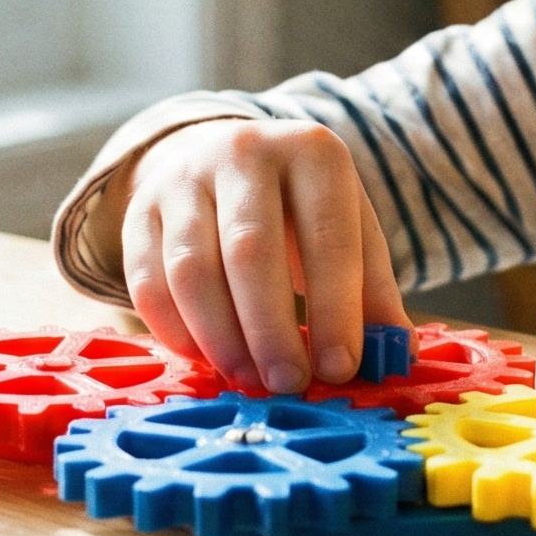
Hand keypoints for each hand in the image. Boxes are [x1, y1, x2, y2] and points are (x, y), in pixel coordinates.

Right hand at [110, 117, 410, 393]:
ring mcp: (183, 179)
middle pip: (251, 251)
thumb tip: (397, 356)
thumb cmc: (299, 208)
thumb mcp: (349, 230)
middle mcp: (243, 152)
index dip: (335, 308)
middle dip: (271, 330)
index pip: (327, 236)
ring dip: (222, 338)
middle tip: (289, 384)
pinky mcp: (139, 211)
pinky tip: (208, 360)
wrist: (221, 157)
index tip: (340, 368)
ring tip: (249, 380)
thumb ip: (372, 292)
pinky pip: (149, 282)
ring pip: (192, 270)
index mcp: (312, 152)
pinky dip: (177, 332)